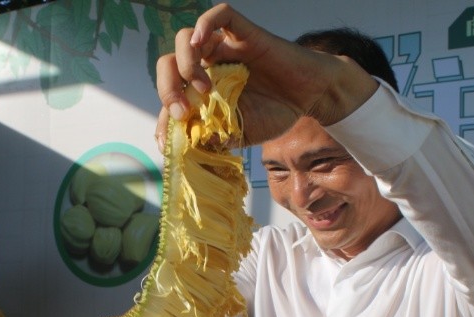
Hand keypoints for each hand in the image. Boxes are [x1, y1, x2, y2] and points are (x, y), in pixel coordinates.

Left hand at [154, 3, 376, 149]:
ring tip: (204, 89)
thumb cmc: (276, 112)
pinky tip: (200, 44)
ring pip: (185, 38)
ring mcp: (224, 46)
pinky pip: (218, 15)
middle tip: (183, 111)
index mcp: (202, 89)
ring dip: (186, 64)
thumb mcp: (241, 132)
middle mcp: (207, 65)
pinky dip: (204, 25)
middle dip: (167, 88)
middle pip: (168, 64)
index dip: (163, 118)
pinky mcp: (244, 33)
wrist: (309, 97)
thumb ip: (215, 136)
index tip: (166, 141)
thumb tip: (190, 144)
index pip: (171, 96)